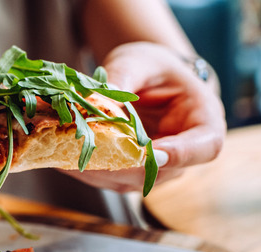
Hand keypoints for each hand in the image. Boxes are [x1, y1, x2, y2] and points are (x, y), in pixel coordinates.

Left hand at [61, 42, 225, 192]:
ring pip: (125, 180)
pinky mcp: (126, 175)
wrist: (143, 80)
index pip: (204, 148)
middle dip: (117, 162)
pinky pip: (105, 177)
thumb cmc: (151, 67)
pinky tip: (55, 151)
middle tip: (83, 148)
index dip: (180, 154)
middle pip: (157, 172)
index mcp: (204, 123)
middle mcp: (182, 155)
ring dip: (91, 167)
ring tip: (58, 147)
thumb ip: (122, 77)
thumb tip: (95, 100)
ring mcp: (154, 171)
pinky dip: (81, 166)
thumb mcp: (138, 62)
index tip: (152, 152)